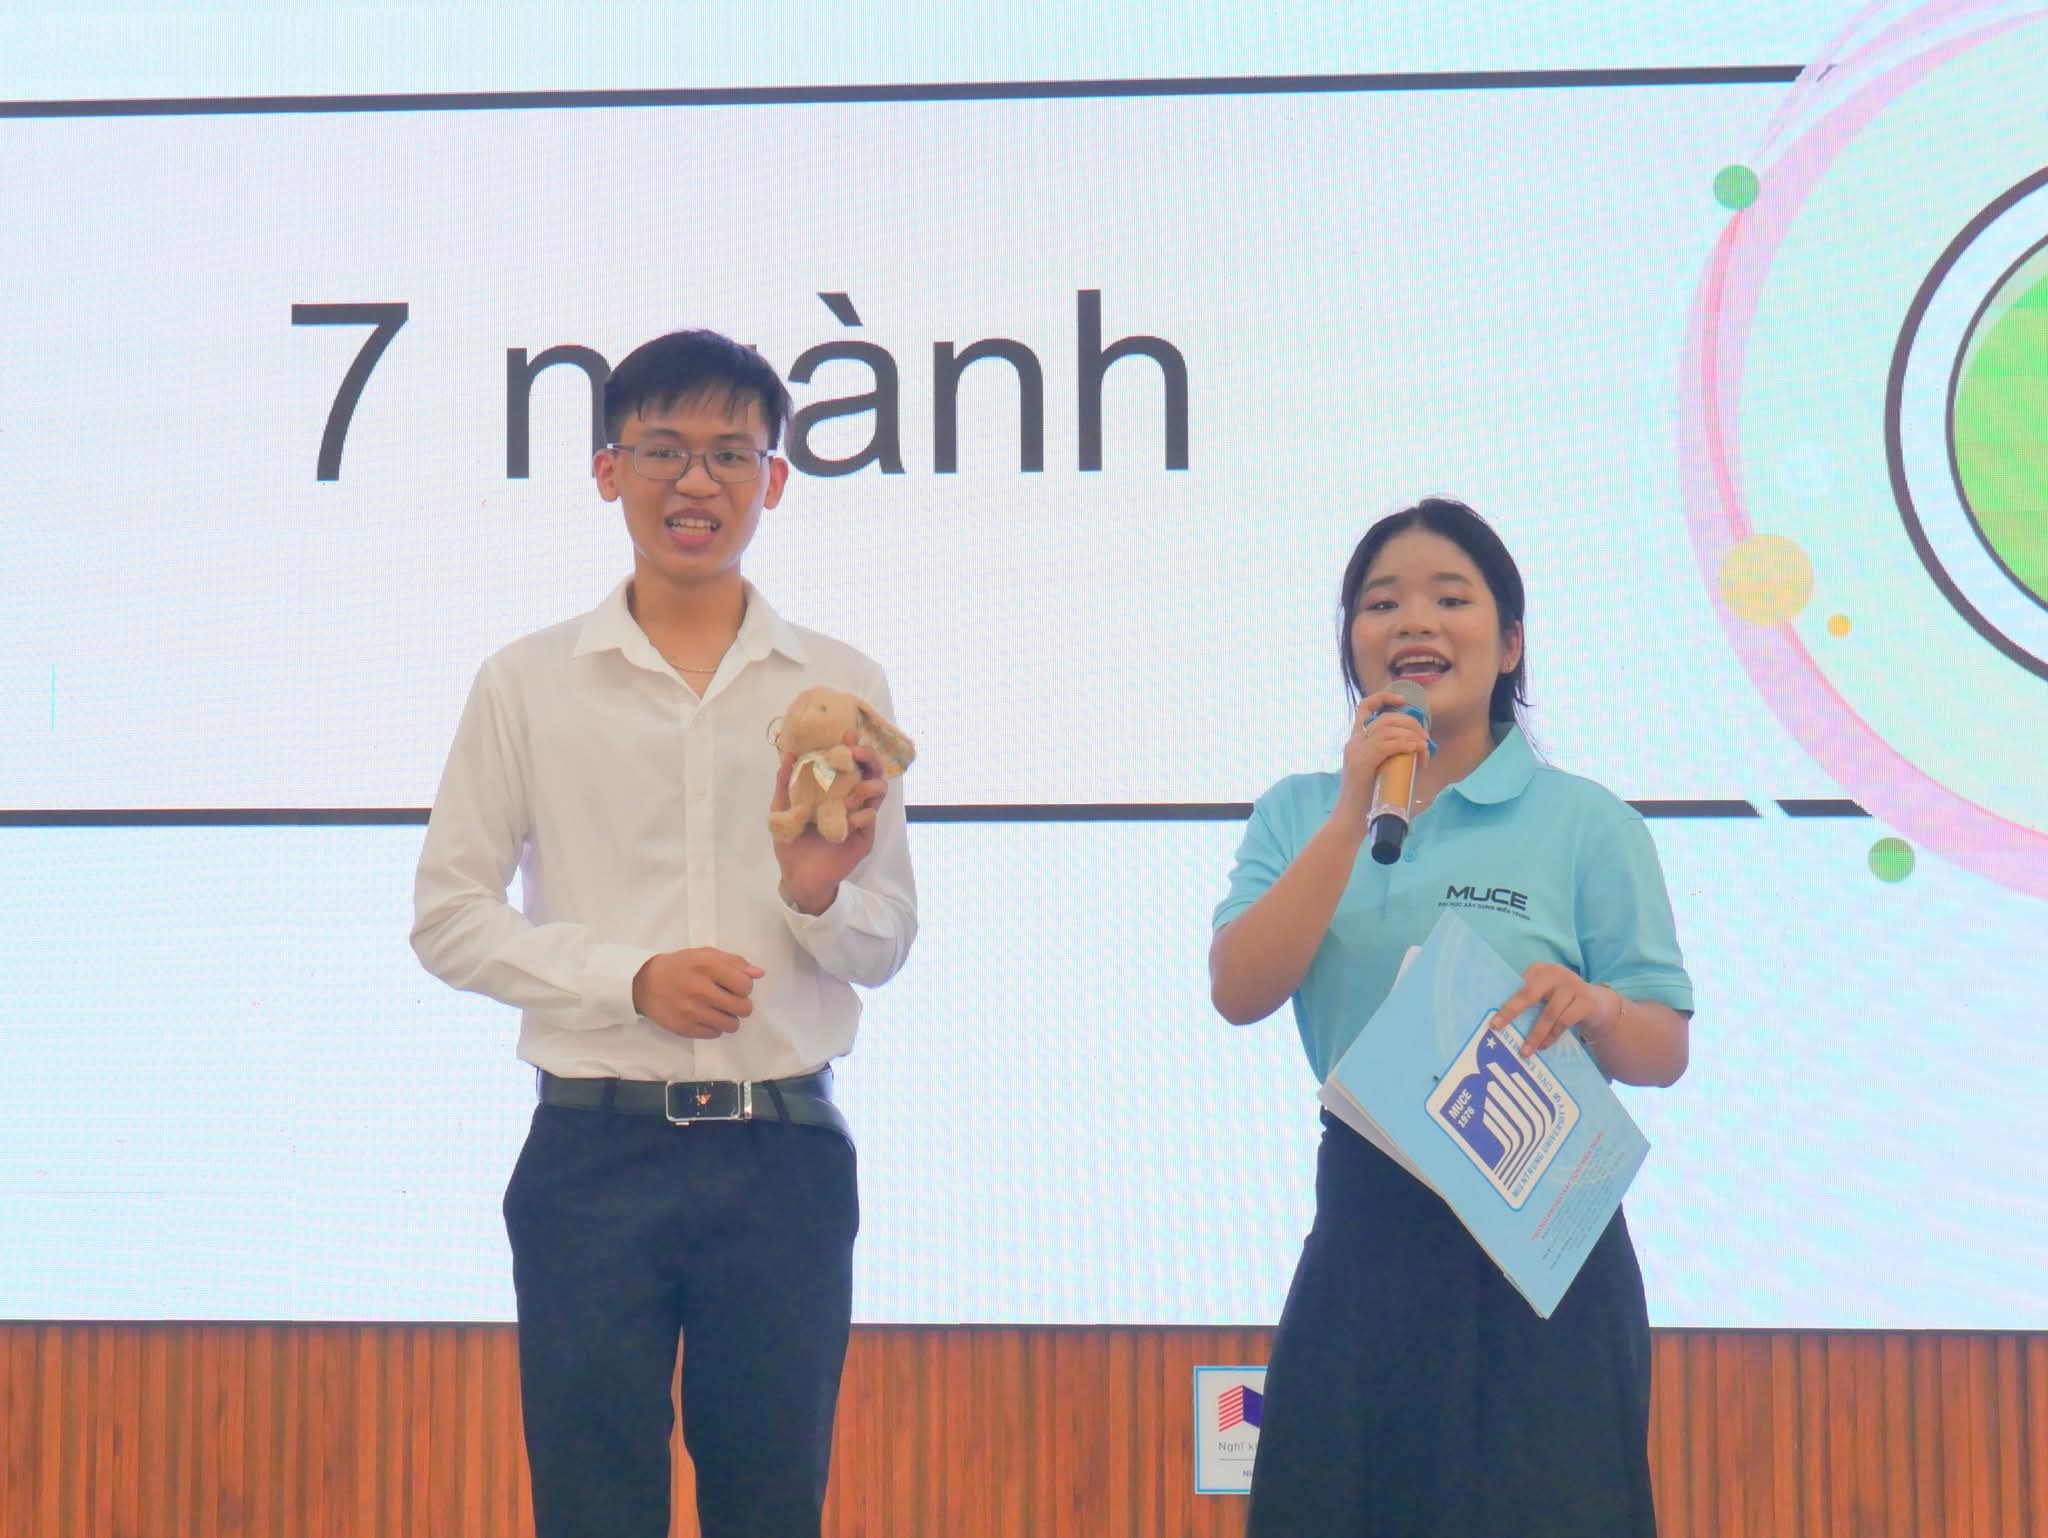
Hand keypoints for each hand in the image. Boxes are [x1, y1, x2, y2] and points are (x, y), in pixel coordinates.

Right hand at [632, 948, 764, 1038]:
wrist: (644, 983)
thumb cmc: (679, 966)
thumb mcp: (705, 955)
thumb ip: (734, 962)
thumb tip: (759, 973)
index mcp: (707, 967)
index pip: (745, 985)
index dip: (744, 987)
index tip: (736, 986)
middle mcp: (700, 989)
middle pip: (743, 1008)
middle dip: (741, 1005)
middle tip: (731, 1001)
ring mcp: (692, 1011)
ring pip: (731, 1025)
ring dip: (730, 1019)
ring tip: (719, 1010)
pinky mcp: (684, 1027)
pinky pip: (714, 1034)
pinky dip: (714, 1028)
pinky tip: (705, 1017)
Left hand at [772, 733, 885, 914]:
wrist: (797, 876)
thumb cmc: (792, 842)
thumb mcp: (783, 809)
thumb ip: (785, 783)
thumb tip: (787, 754)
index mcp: (836, 790)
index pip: (851, 763)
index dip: (853, 747)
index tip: (846, 734)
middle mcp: (852, 800)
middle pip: (872, 771)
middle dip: (869, 758)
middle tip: (856, 752)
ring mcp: (861, 819)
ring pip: (879, 791)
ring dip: (865, 787)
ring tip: (846, 797)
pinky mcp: (864, 839)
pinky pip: (870, 819)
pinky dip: (861, 815)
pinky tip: (848, 819)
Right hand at [1338, 690, 1432, 819]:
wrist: (1351, 821)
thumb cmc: (1369, 803)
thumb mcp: (1383, 775)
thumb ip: (1397, 765)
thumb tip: (1423, 764)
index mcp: (1356, 742)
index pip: (1364, 708)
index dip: (1384, 697)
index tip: (1402, 700)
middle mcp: (1354, 742)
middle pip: (1384, 717)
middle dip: (1410, 722)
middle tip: (1425, 736)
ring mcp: (1355, 752)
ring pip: (1386, 728)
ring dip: (1411, 734)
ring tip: (1423, 747)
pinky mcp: (1360, 763)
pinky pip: (1385, 745)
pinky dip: (1404, 744)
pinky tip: (1415, 750)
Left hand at [1490, 963, 1621, 1056]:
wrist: (1598, 1004)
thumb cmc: (1561, 1001)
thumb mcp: (1545, 995)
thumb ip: (1527, 1000)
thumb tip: (1498, 1021)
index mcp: (1539, 970)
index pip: (1517, 984)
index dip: (1503, 1000)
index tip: (1490, 1017)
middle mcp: (1555, 973)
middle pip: (1529, 993)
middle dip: (1510, 1011)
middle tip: (1496, 1027)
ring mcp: (1572, 985)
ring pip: (1549, 1013)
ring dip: (1535, 1034)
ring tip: (1525, 1051)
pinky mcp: (1586, 1001)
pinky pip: (1564, 1021)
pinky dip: (1552, 1036)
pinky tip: (1544, 1046)